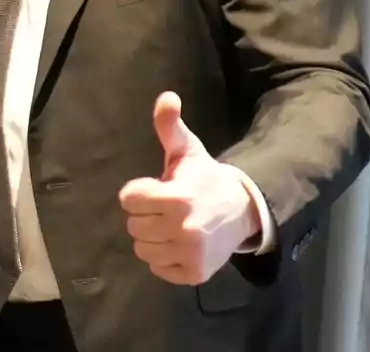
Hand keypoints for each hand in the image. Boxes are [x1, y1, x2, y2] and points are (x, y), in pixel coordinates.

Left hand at [118, 92, 260, 284]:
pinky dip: (164, 257)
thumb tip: (166, 96)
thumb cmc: (204, 177)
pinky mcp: (195, 273)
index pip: (128, 198)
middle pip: (133, 225)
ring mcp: (190, 253)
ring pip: (142, 249)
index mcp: (177, 196)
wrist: (241, 210)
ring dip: (152, 237)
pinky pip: (158, 268)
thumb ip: (169, 125)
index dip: (139, 192)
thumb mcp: (186, 150)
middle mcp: (184, 228)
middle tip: (165, 208)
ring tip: (170, 225)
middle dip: (145, 214)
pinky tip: (179, 242)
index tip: (156, 188)